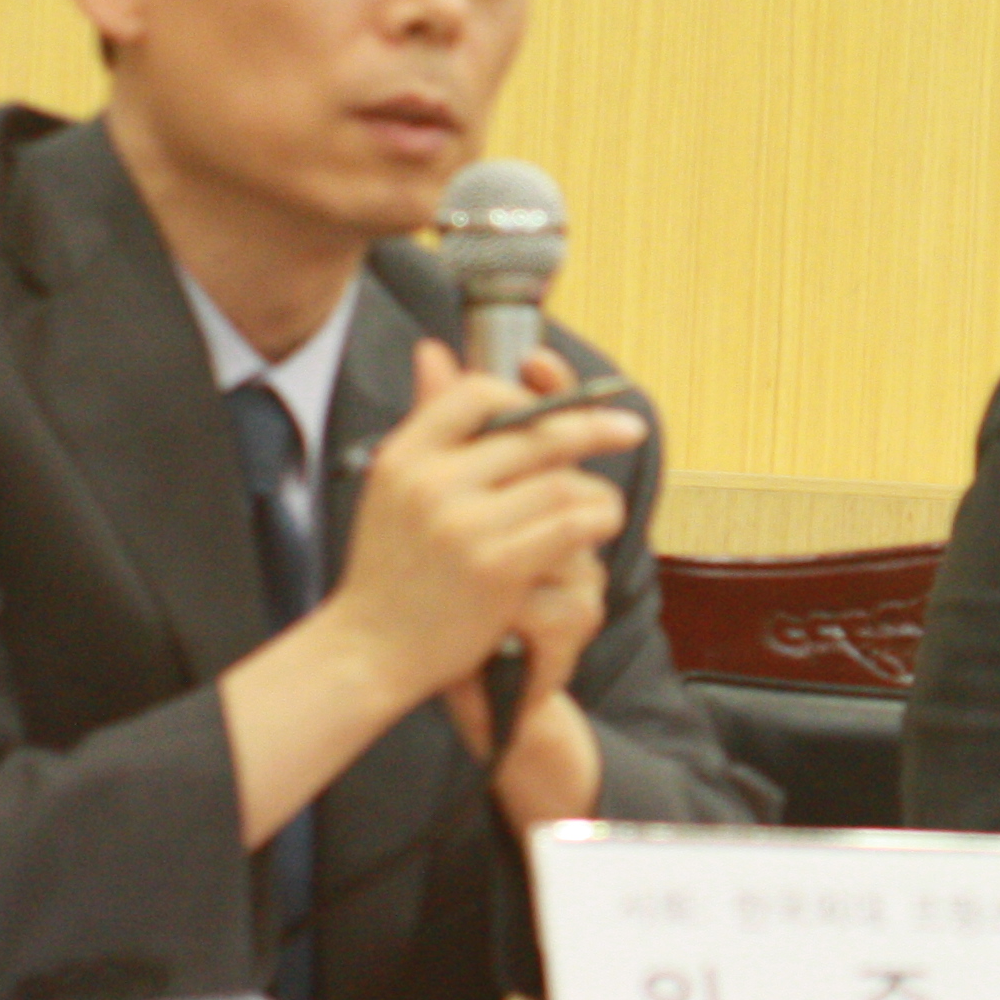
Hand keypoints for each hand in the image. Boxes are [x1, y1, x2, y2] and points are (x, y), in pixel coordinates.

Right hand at [221, 339, 644, 848]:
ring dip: (596, 490)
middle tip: (629, 428)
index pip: (477, 392)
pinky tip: (598, 529)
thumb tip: (436, 350)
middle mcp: (431, 483)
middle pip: (535, 432)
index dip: (528, 394)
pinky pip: (572, 524)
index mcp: (404, 456)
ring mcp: (464, 525)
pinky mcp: (497, 567)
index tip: (563, 405)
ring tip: (603, 505)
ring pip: (564, 481)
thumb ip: (428, 421)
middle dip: (593, 426)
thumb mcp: (394, 486)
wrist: (369, 650)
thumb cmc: (390, 568)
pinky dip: (597, 521)